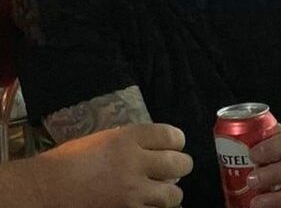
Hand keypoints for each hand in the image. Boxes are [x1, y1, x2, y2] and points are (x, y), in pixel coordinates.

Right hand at [34, 123, 192, 207]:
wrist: (43, 190)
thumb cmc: (68, 161)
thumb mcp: (103, 140)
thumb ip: (131, 142)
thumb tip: (156, 150)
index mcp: (128, 139)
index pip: (171, 136)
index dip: (177, 141)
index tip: (175, 146)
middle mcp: (135, 163)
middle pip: (180, 163)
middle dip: (181, 166)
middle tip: (175, 170)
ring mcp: (132, 193)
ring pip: (173, 194)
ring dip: (170, 193)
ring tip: (162, 193)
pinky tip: (149, 207)